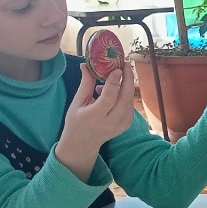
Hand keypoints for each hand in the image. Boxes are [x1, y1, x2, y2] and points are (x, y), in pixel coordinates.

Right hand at [55, 64, 136, 180]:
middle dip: (128, 79)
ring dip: (125, 85)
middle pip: (125, 98)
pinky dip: (124, 95)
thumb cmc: (77, 121)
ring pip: (129, 100)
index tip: (117, 68)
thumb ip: (86, 84)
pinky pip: (130, 105)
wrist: (83, 143)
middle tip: (125, 64)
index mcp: (95, 116)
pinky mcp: (127, 125)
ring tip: (116, 75)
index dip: (114, 82)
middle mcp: (111, 122)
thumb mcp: (77, 102)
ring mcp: (121, 125)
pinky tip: (114, 90)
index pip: (109, 97)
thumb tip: (86, 64)